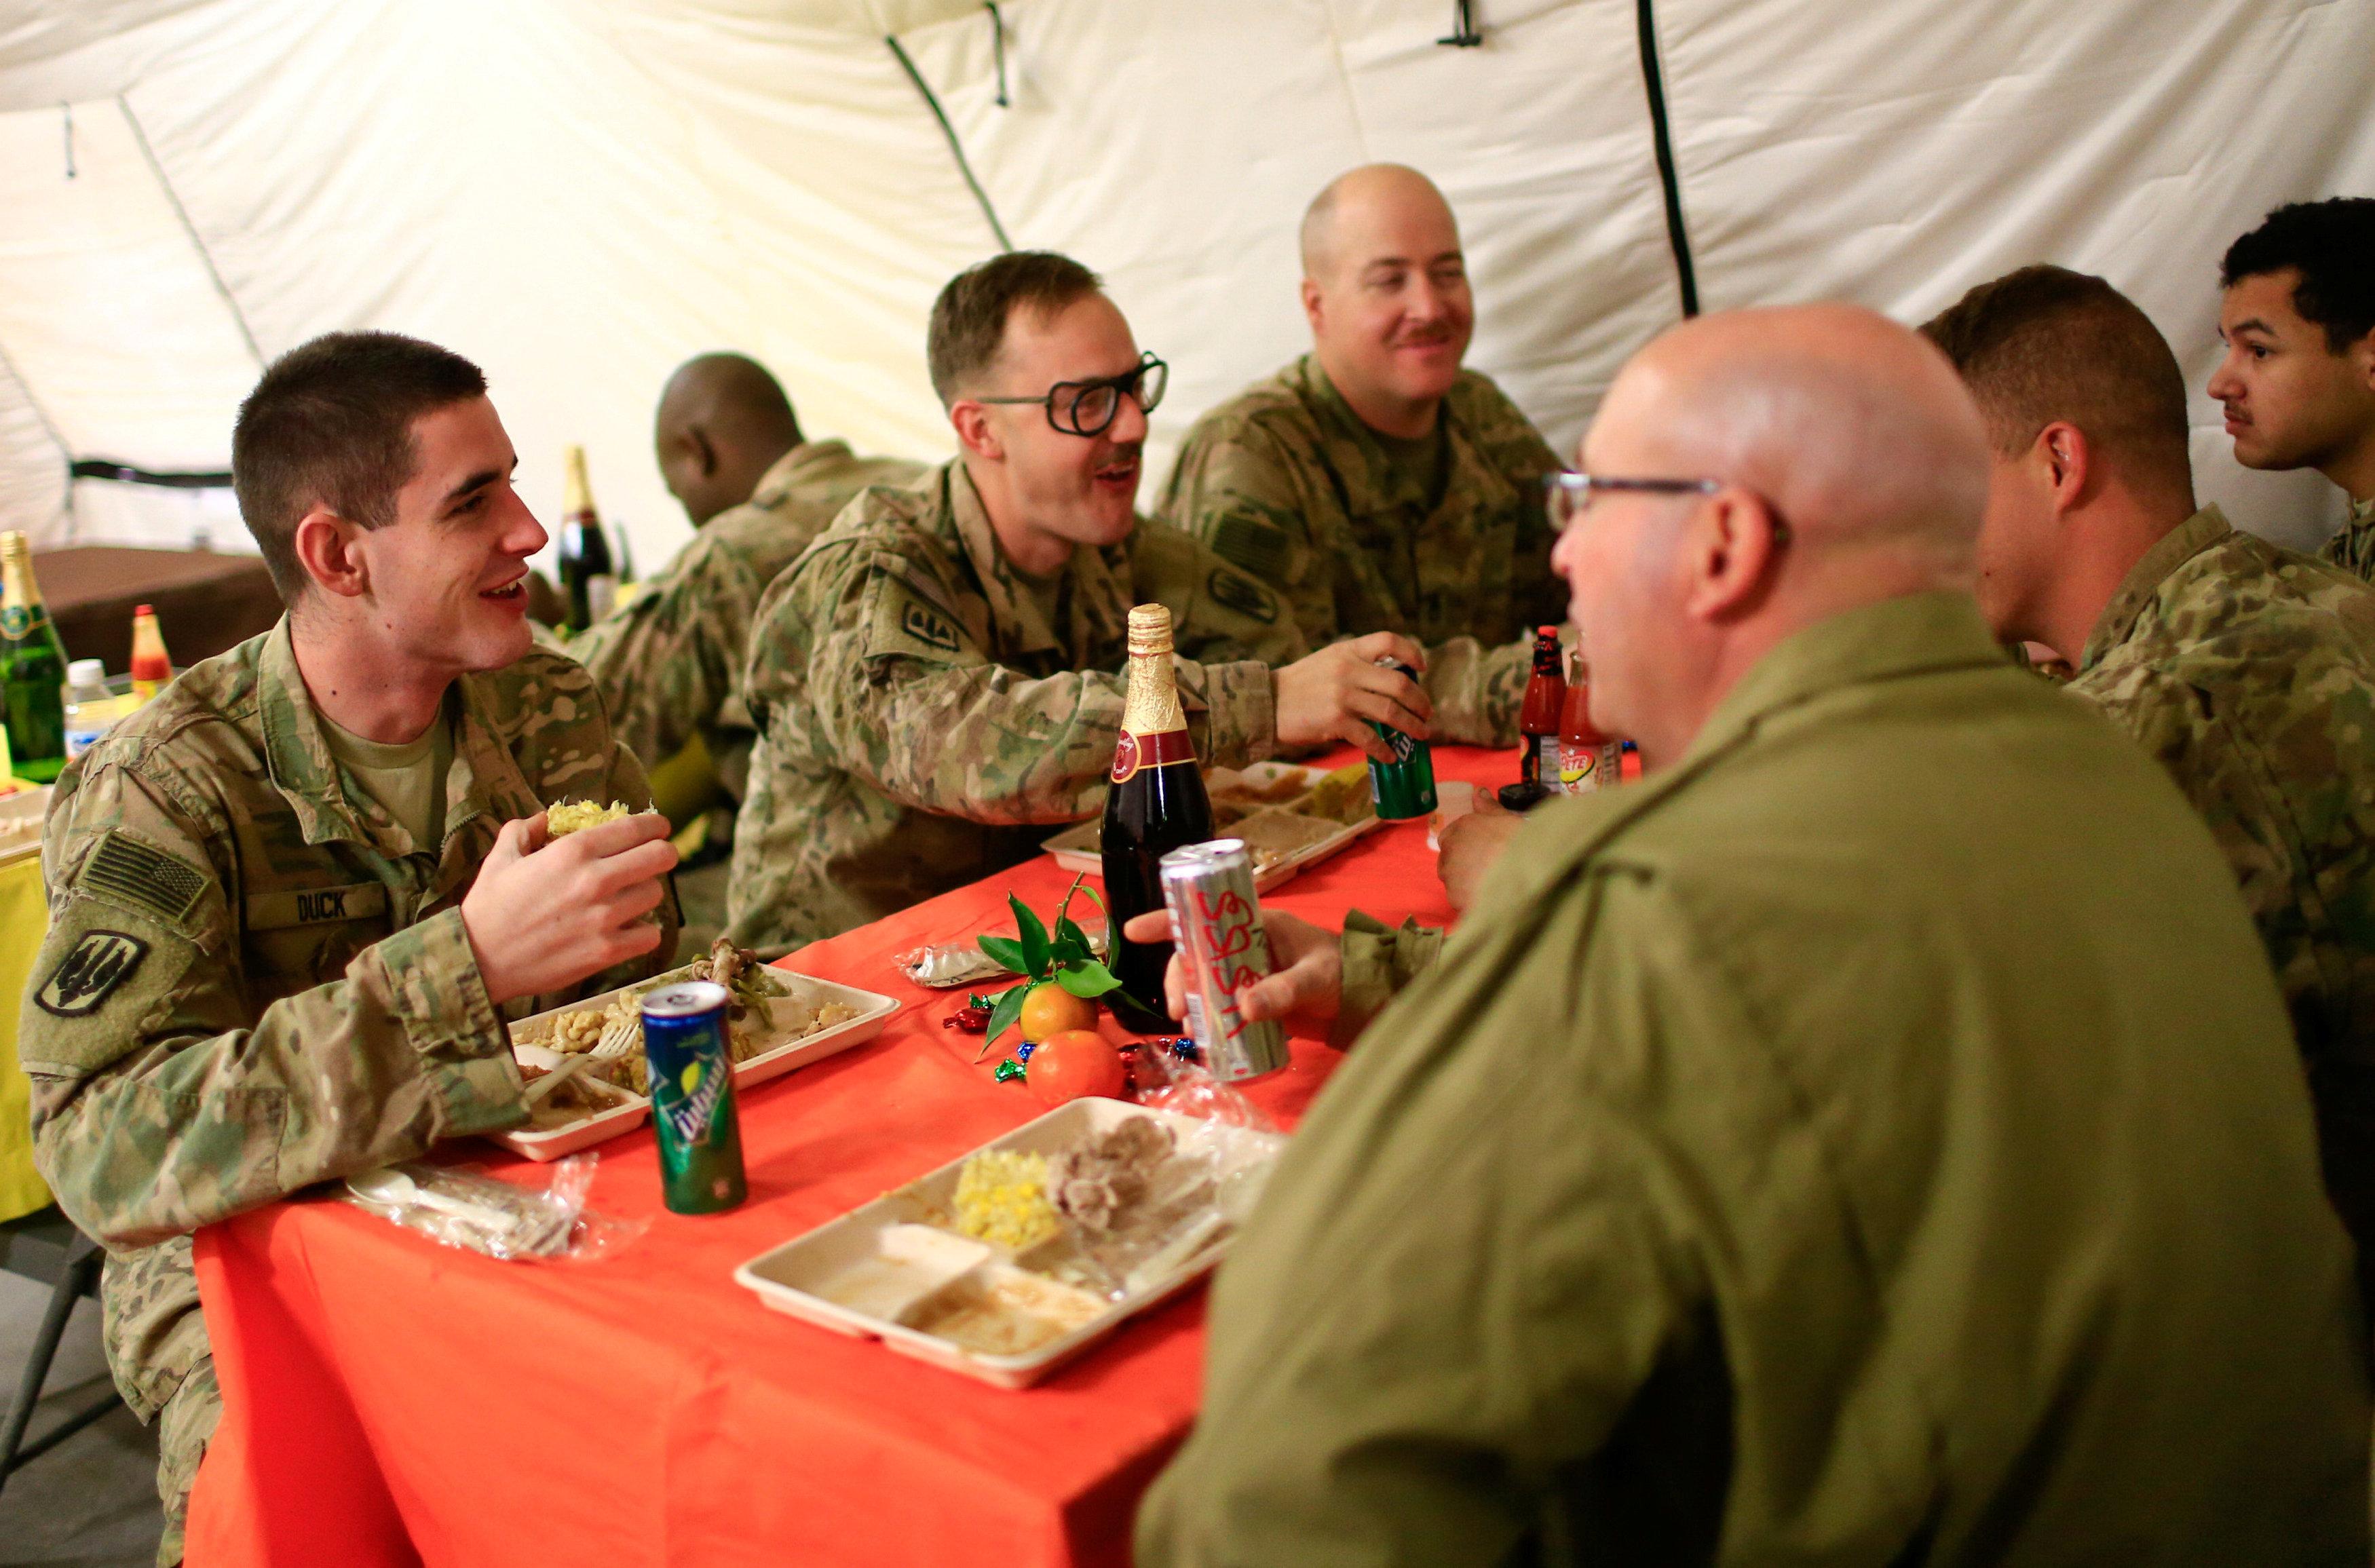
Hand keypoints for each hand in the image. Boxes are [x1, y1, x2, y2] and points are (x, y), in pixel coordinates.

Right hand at [462, 811, 679, 1005]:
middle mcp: (595, 880)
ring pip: (655, 894)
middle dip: (662, 853)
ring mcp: (604, 918)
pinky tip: (631, 928)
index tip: (660, 828)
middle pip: (660, 857)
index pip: (636, 828)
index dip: (655, 826)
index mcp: (572, 851)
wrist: (477, 959)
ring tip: (632, 896)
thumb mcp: (502, 857)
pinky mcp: (607, 951)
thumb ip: (525, 829)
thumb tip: (545, 818)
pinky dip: (645, 931)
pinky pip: (650, 935)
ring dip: (647, 892)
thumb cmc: (488, 907)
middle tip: (657, 858)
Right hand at [1121, 908, 1343, 1031]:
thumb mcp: (1315, 978)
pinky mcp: (1251, 1002)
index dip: (1166, 921)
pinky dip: (1208, 1023)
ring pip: (1202, 985)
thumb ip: (1284, 991)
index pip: (1203, 915)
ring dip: (1190, 1005)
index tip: (1133, 931)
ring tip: (1192, 1031)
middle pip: (1194, 957)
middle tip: (1178, 1012)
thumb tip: (1243, 1008)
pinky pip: (1219, 1009)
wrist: (1364, 1000)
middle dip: (1177, 981)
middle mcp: (1242, 948)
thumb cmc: (1342, 972)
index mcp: (1255, 925)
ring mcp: (1244, 976)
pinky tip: (1205, 1042)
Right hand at [1273, 632, 1432, 763]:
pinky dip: (1384, 749)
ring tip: (1421, 734)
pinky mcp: (1335, 721)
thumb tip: (1389, 682)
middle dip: (1420, 701)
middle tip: (1427, 713)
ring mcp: (1342, 696)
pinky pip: (1370, 738)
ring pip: (1390, 712)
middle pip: (1399, 684)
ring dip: (1411, 725)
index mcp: (1347, 651)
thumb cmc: (1299, 684)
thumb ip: (1355, 664)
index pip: (1388, 641)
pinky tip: (1390, 756)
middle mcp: (1348, 670)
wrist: (1266, 703)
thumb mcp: (1327, 660)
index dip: (1411, 652)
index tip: (1422, 668)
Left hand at [1437, 793, 1518, 911]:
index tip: (1481, 851)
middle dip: (1464, 863)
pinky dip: (1470, 899)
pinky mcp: (1454, 897)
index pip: (1451, 835)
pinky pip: (1459, 898)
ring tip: (1491, 885)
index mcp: (1462, 827)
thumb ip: (1489, 808)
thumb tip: (1478, 792)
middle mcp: (1450, 849)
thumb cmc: (1521, 844)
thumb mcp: (1508, 820)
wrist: (1527, 876)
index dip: (1466, 844)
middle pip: (1450, 858)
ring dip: (1466, 882)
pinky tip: (1489, 898)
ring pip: (1453, 879)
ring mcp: (1450, 875)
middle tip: (1488, 868)